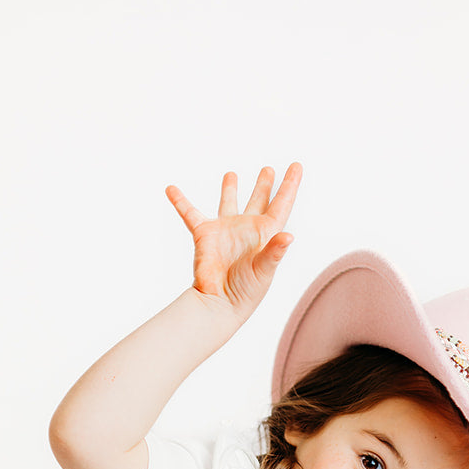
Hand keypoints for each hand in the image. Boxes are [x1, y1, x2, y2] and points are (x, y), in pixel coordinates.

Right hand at [166, 163, 301, 319]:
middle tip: (268, 169)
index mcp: (265, 233)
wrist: (219, 303)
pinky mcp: (205, 235)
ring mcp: (226, 230)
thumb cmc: (246, 291)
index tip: (297, 166)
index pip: (281, 203)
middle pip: (259, 200)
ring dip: (230, 189)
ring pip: (229, 203)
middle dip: (264, 185)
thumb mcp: (265, 270)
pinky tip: (171, 189)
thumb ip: (275, 252)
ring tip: (232, 174)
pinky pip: (191, 214)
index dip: (290, 184)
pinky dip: (180, 202)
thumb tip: (289, 236)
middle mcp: (247, 229)